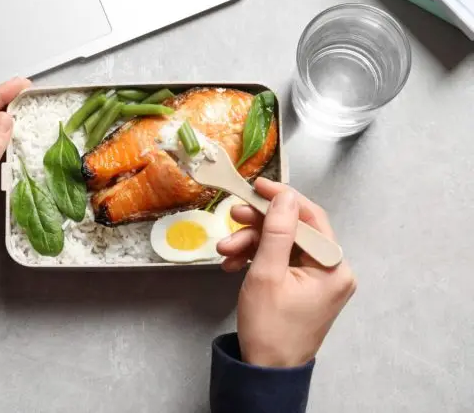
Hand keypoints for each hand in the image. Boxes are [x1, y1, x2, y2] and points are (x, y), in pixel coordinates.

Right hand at [216, 178, 356, 367]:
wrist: (266, 371)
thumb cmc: (269, 328)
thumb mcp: (267, 274)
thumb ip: (276, 231)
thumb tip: (285, 195)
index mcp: (333, 267)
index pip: (311, 218)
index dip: (283, 198)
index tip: (257, 186)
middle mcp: (332, 271)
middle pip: (294, 231)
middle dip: (259, 225)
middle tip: (232, 217)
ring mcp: (317, 280)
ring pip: (282, 246)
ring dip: (252, 244)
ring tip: (225, 251)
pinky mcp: (303, 288)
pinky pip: (281, 262)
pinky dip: (257, 259)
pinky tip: (234, 264)